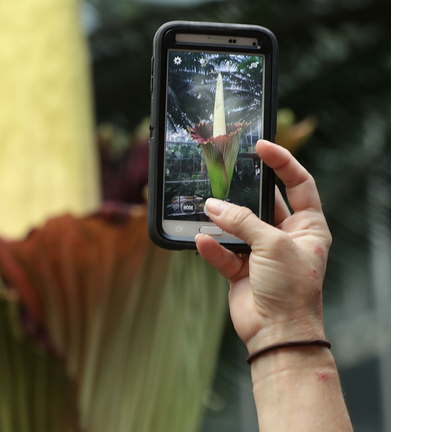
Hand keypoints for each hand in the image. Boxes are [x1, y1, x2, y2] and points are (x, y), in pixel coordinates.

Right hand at [195, 140, 331, 353]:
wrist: (277, 333)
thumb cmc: (291, 289)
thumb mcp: (272, 245)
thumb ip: (242, 222)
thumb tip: (213, 206)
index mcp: (308, 227)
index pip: (299, 183)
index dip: (283, 162)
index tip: (262, 146)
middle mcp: (286, 237)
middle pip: (263, 204)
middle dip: (243, 191)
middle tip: (225, 171)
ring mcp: (262, 253)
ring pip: (238, 226)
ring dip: (222, 220)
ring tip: (206, 207)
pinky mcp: (241, 270)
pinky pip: (223, 251)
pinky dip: (211, 246)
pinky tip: (200, 239)